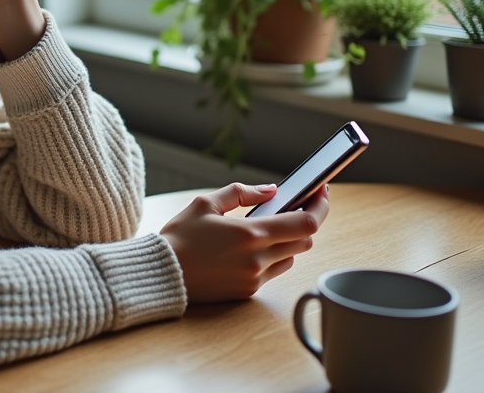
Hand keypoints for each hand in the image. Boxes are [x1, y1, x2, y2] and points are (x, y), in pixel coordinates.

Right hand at [159, 183, 328, 303]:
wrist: (162, 273)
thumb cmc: (179, 236)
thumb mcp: (205, 204)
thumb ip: (241, 193)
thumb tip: (271, 190)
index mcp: (251, 233)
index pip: (306, 222)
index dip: (321, 206)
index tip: (321, 193)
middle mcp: (258, 258)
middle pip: (305, 241)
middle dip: (303, 223)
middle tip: (295, 208)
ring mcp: (255, 277)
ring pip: (291, 257)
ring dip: (287, 242)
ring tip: (267, 230)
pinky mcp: (248, 291)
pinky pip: (273, 272)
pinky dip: (270, 258)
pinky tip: (250, 249)